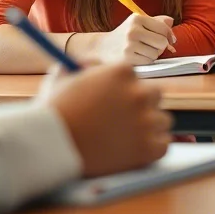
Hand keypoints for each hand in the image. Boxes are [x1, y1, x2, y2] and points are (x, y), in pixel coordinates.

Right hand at [39, 64, 171, 176]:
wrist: (50, 147)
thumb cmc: (53, 111)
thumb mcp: (63, 75)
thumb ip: (85, 64)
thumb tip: (98, 65)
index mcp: (122, 72)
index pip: (135, 76)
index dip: (123, 88)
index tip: (114, 100)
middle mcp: (139, 93)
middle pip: (155, 95)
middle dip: (141, 105)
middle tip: (124, 118)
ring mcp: (146, 121)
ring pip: (162, 120)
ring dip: (149, 126)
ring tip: (127, 136)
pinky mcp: (149, 148)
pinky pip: (164, 144)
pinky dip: (152, 147)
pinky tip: (135, 149)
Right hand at [97, 14, 177, 64]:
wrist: (102, 47)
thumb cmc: (125, 35)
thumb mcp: (138, 23)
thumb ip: (156, 21)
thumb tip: (171, 22)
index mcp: (137, 18)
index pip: (163, 28)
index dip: (169, 36)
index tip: (168, 40)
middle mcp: (132, 30)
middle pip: (162, 42)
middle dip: (160, 46)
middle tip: (152, 46)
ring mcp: (129, 45)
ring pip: (156, 54)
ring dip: (152, 55)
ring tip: (142, 51)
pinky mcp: (127, 59)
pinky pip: (148, 62)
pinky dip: (145, 61)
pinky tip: (137, 57)